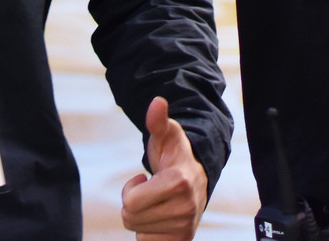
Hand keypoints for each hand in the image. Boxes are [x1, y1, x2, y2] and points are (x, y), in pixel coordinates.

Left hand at [119, 96, 208, 238]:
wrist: (199, 178)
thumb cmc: (176, 156)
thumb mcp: (166, 136)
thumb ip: (158, 121)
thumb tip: (156, 102)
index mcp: (178, 182)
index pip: (130, 203)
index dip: (130, 189)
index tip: (144, 179)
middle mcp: (185, 207)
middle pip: (130, 218)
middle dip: (133, 204)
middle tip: (149, 191)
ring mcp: (185, 226)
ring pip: (138, 232)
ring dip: (142, 217)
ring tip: (157, 202)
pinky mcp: (183, 240)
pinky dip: (148, 233)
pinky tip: (160, 218)